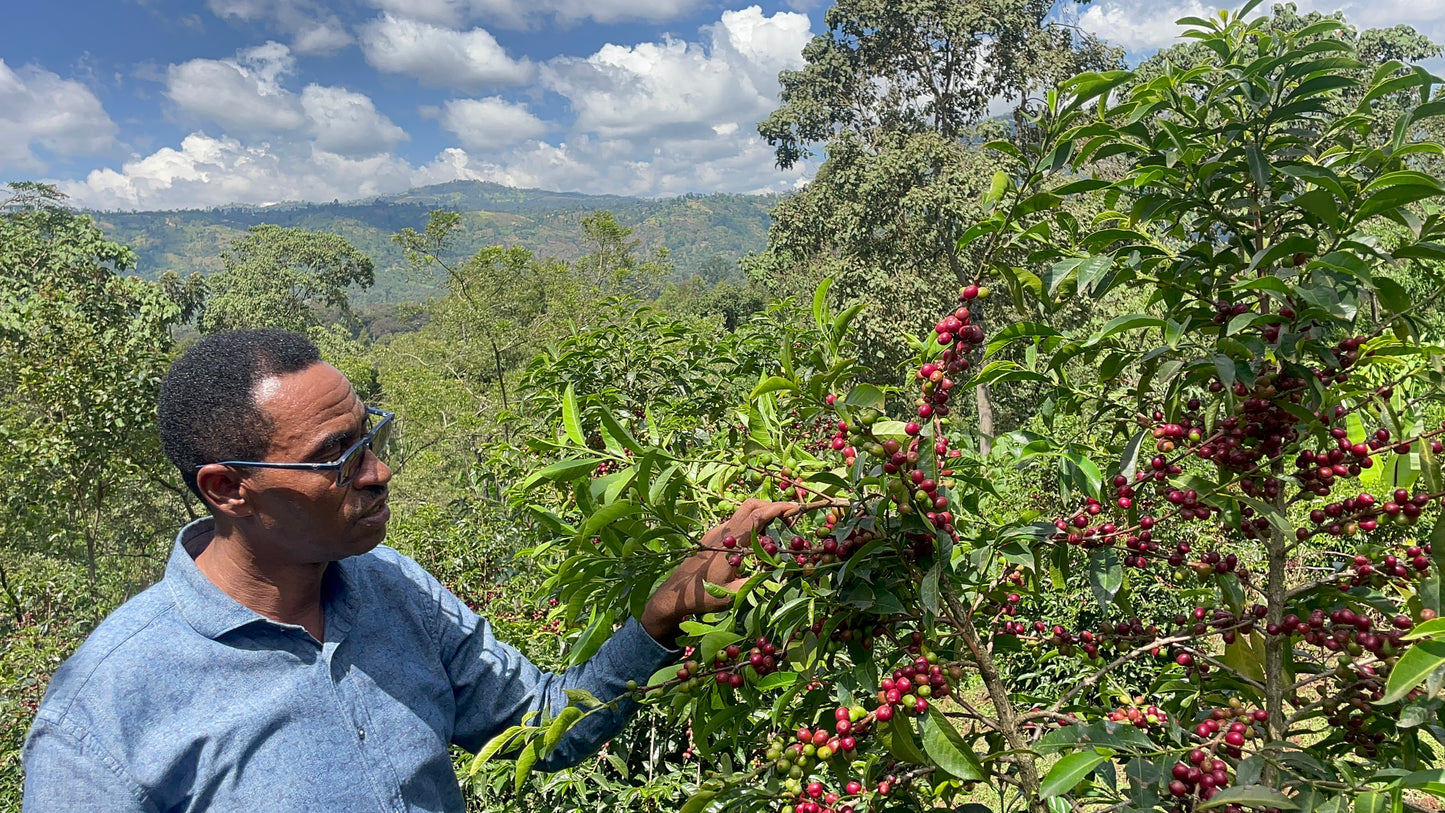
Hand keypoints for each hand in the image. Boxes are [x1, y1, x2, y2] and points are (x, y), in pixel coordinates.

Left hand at [639, 498, 798, 645]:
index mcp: (730, 543)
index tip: (794, 509)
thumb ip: (756, 584)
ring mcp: (716, 532)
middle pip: (751, 505)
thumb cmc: (703, 596)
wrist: (674, 595)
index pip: (757, 517)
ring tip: (774, 534)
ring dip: (761, 515)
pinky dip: (750, 525)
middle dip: (772, 507)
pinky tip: (755, 544)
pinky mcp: (712, 536)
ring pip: (743, 512)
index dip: (777, 509)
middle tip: (788, 521)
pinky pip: (735, 523)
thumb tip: (781, 576)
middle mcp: (723, 532)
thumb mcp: (732, 595)